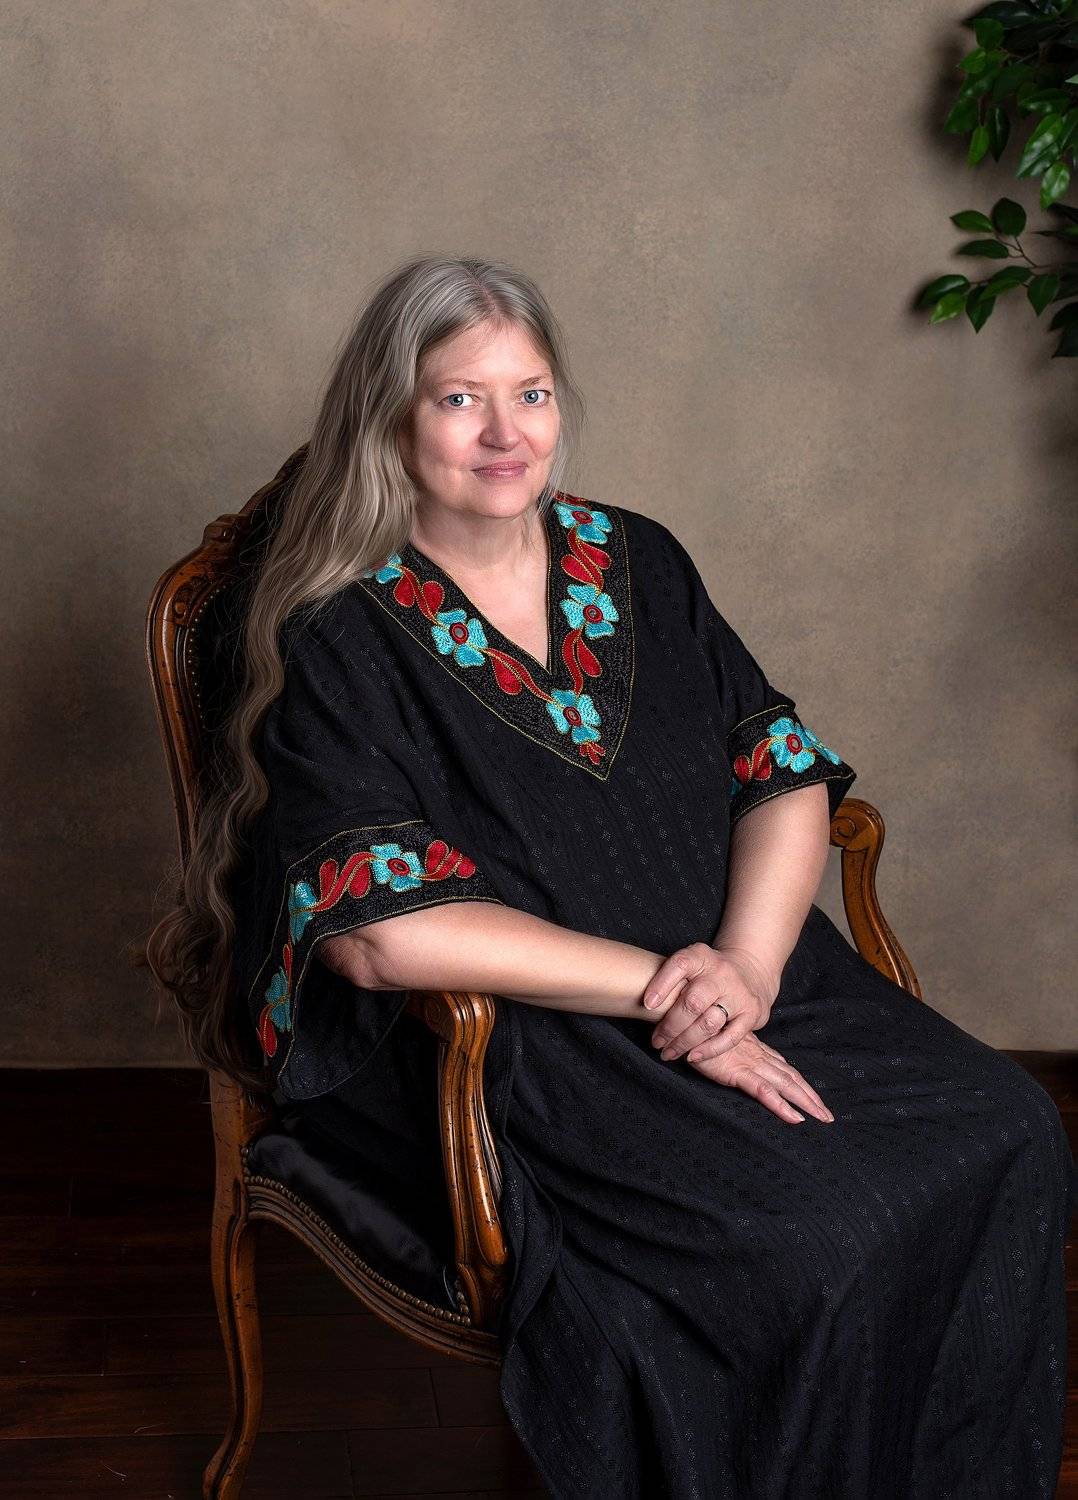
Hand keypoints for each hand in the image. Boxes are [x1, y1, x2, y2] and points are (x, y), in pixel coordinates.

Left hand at [645, 942, 777, 1063]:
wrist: (749, 972)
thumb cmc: (706, 974)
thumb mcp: (690, 965)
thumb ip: (671, 980)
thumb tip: (647, 1008)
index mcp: (701, 956)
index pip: (680, 964)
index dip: (661, 984)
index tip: (647, 1005)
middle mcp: (721, 972)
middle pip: (693, 1002)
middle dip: (670, 1026)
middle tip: (656, 1042)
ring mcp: (739, 992)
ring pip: (709, 1023)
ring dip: (685, 1042)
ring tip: (669, 1052)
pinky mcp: (752, 1012)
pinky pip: (730, 1038)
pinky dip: (709, 1050)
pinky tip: (692, 1056)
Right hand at [687, 1032, 834, 1124]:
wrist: (683, 1018)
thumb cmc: (696, 1028)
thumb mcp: (717, 1039)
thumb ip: (728, 1048)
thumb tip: (732, 1055)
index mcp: (754, 1049)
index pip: (784, 1068)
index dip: (801, 1083)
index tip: (814, 1097)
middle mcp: (757, 1056)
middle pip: (791, 1077)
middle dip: (811, 1096)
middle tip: (828, 1115)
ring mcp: (749, 1063)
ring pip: (785, 1085)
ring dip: (806, 1102)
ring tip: (822, 1118)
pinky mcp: (736, 1072)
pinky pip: (763, 1091)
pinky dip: (781, 1105)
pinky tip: (795, 1118)